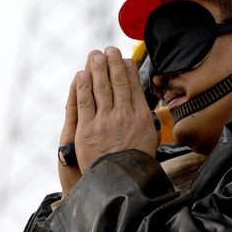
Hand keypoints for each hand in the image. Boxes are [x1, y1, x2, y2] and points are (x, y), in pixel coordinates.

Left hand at [60, 47, 159, 188]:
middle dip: (112, 63)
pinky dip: (83, 86)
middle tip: (108, 49)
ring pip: (100, 88)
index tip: (125, 59)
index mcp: (141, 118)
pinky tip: (81, 74)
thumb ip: (146, 122)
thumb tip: (144, 107)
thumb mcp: (149, 141)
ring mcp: (105, 122)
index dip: (128, 71)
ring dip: (97, 69)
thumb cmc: (135, 164)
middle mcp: (124, 116)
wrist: (119, 182)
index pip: (134, 87)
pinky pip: (84, 103)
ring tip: (94, 55)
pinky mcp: (87, 130)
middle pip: (117, 83)